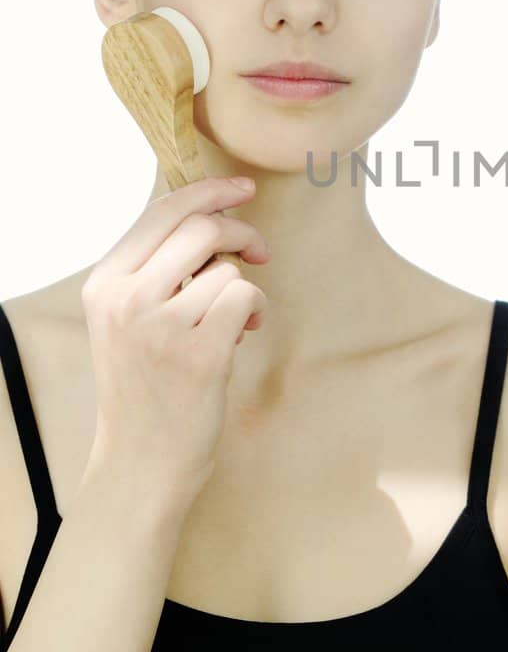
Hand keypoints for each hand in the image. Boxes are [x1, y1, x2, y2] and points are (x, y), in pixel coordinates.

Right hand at [81, 175, 270, 516]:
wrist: (140, 462)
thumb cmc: (145, 386)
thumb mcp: (127, 320)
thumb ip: (156, 270)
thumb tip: (213, 216)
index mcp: (104, 284)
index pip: (162, 212)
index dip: (209, 192)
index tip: (242, 189)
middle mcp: (126, 299)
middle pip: (202, 229)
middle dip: (242, 233)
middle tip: (259, 252)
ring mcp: (160, 327)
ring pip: (228, 269)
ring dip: (244, 288)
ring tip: (232, 323)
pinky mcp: (199, 355)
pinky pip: (246, 298)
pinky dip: (256, 309)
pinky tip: (244, 333)